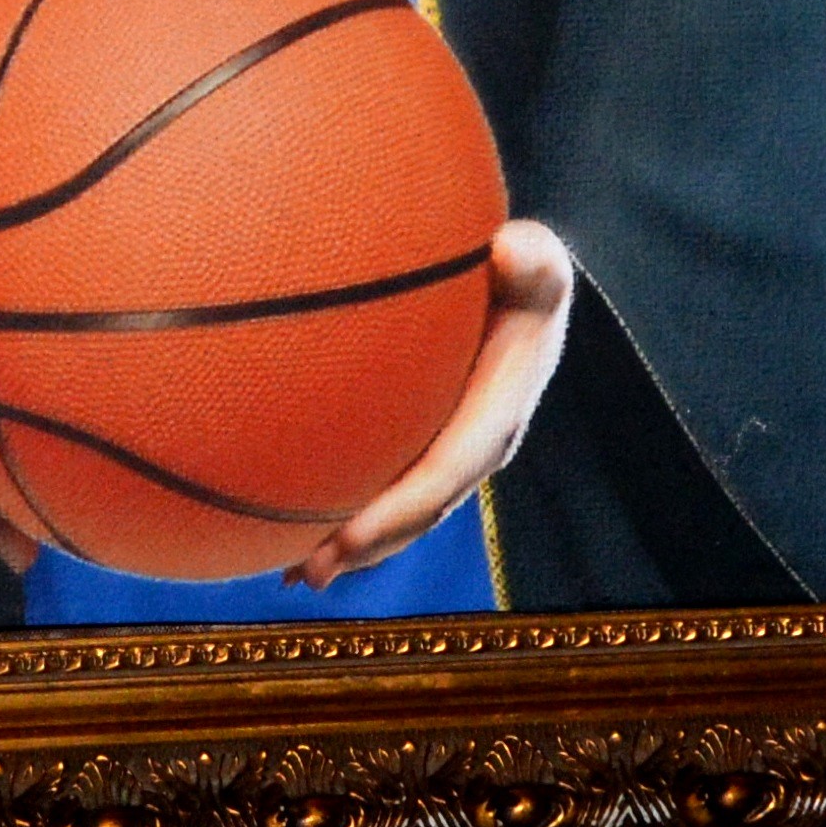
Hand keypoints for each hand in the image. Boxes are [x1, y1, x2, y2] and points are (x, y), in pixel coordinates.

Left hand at [287, 217, 573, 592]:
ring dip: (349, 545)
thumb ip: (532, 262)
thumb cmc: (522, 272)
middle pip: (413, 514)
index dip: (394, 514)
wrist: (527, 288)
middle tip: (306, 573)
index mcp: (494, 420)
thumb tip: (508, 251)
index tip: (348, 538)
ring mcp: (448, 451)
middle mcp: (472, 450)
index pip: (440, 478)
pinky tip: (289, 529)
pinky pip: (385, 483)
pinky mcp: (427, 443)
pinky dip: (344, 510)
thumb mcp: (536, 263)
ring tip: (293, 575)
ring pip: (397, 511)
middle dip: (363, 547)